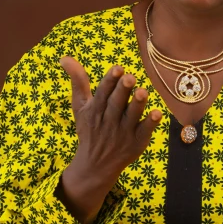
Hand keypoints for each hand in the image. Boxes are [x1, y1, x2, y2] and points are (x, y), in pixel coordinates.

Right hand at [56, 58, 161, 223]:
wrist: (95, 166)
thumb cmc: (89, 129)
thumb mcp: (80, 107)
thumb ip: (78, 81)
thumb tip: (64, 57)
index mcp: (95, 110)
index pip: (102, 93)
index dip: (110, 81)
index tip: (118, 69)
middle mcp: (109, 120)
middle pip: (116, 104)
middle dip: (122, 91)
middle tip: (130, 77)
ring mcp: (123, 133)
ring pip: (131, 116)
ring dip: (137, 104)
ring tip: (143, 92)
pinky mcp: (136, 143)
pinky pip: (144, 132)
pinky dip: (150, 124)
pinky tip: (158, 113)